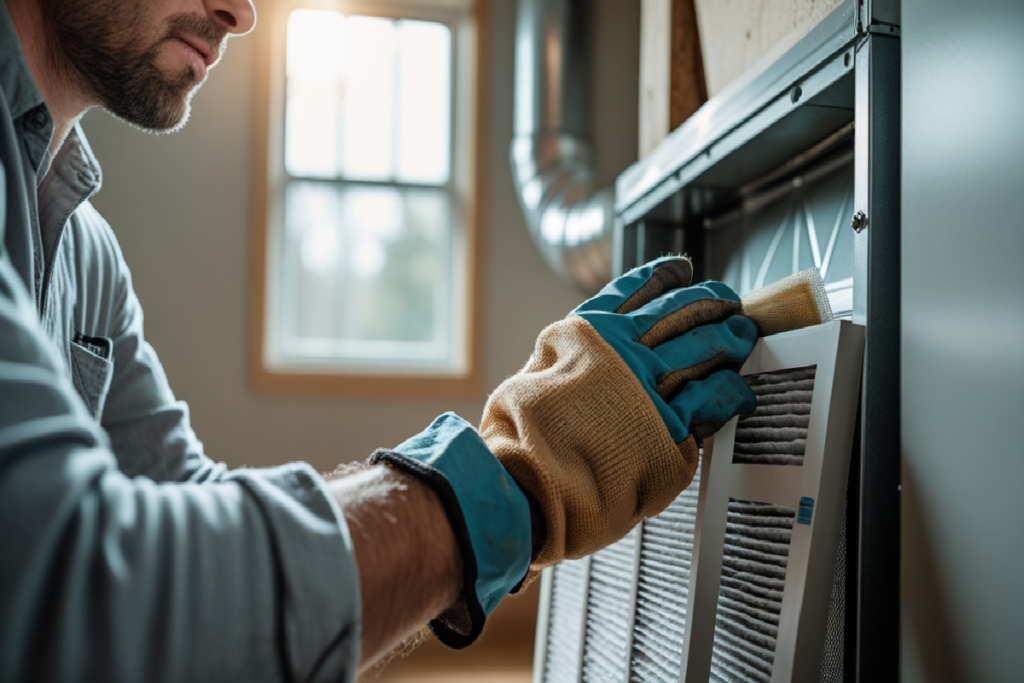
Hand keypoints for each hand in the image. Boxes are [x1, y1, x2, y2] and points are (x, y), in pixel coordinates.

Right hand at [481, 257, 756, 570]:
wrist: (526, 485)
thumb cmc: (521, 438)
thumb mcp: (531, 376)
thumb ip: (565, 358)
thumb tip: (579, 350)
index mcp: (587, 333)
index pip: (636, 290)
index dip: (665, 277)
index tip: (683, 271)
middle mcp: (623, 353)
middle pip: (682, 313)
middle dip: (711, 302)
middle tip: (727, 301)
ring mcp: (650, 389)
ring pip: (706, 349)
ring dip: (730, 337)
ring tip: (742, 333)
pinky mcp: (672, 430)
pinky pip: (715, 399)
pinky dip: (732, 390)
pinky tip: (740, 389)